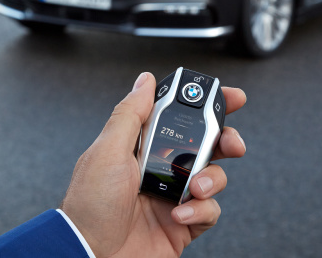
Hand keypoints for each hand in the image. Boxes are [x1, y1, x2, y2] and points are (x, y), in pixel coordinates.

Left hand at [61, 72, 246, 257]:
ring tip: (194, 187)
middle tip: (232, 143)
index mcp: (141, 145)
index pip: (178, 115)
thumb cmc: (89, 206)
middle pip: (205, 143)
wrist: (89, 255)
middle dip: (225, 139)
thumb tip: (144, 81)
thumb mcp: (106, 151)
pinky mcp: (183, 223)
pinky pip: (209, 210)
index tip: (231, 96)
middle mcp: (160, 167)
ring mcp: (173, 195)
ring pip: (213, 175)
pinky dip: (200, 210)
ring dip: (211, 178)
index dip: (205, 104)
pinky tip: (179, 213)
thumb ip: (131, 114)